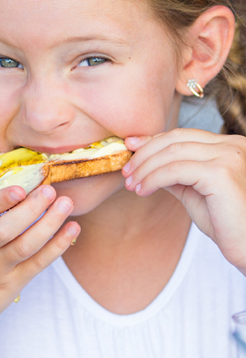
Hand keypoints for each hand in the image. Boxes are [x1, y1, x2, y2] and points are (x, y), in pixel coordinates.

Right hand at [0, 179, 78, 340]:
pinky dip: (57, 247)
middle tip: (50, 189)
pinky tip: (72, 229)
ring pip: (26, 247)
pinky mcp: (14, 283)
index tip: (18, 187)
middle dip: (30, 210)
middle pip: (5, 230)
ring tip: (66, 203)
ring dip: (49, 225)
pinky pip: (38, 264)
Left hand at [122, 128, 245, 269]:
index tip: (130, 146)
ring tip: (131, 184)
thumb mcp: (194, 190)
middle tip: (126, 171)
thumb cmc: (225, 222)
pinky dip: (153, 179)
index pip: (182, 135)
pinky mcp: (221, 174)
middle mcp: (232, 145)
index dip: (152, 140)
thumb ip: (175, 173)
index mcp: (229, 145)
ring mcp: (229, 157)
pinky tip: (142, 190)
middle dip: (144, 153)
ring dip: (145, 168)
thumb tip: (145, 163)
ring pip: (172, 153)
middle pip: (175, 139)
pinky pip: (174, 171)